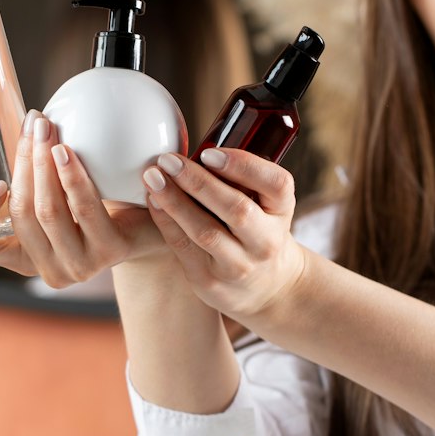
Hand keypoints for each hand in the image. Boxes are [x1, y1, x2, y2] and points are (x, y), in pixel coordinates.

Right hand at [0, 110, 164, 286]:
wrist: (150, 224)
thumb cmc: (92, 208)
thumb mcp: (46, 203)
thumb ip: (9, 197)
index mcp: (20, 258)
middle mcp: (46, 269)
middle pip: (18, 213)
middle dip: (21, 162)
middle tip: (31, 124)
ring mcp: (78, 266)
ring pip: (47, 210)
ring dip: (42, 163)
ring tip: (46, 129)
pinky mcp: (108, 254)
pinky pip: (83, 209)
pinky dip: (72, 176)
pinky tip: (66, 151)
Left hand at [140, 147, 310, 328]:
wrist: (266, 287)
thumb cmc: (257, 230)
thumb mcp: (266, 204)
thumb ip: (242, 178)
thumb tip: (196, 148)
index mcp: (282, 211)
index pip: (276, 184)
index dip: (244, 166)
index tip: (209, 152)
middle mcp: (266, 241)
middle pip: (236, 210)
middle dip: (198, 182)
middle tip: (168, 159)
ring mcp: (239, 266)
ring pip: (205, 232)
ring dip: (175, 201)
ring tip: (153, 177)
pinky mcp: (211, 282)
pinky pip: (183, 247)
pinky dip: (165, 221)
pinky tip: (152, 200)